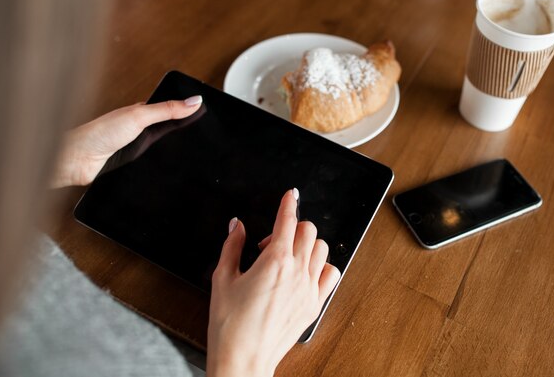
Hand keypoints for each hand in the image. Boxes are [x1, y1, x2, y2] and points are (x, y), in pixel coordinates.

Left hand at [51, 96, 202, 187]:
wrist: (76, 160)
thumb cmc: (98, 134)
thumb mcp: (139, 117)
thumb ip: (166, 110)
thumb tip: (194, 101)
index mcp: (141, 113)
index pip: (170, 111)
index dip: (188, 112)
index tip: (207, 113)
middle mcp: (139, 130)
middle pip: (169, 132)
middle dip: (184, 134)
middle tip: (205, 136)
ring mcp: (135, 149)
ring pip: (162, 150)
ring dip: (171, 154)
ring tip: (191, 155)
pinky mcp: (132, 166)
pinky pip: (152, 166)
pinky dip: (160, 168)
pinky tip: (168, 171)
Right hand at [207, 189, 340, 376]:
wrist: (243, 358)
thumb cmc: (230, 324)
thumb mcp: (223, 278)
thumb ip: (232, 246)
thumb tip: (236, 226)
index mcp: (275, 261)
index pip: (287, 220)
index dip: (289, 203)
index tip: (291, 195)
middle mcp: (297, 272)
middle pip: (308, 231)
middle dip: (293, 227)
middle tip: (273, 241)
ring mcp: (309, 288)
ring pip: (322, 249)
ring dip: (307, 244)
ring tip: (288, 256)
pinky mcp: (315, 305)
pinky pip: (331, 274)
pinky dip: (321, 267)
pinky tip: (305, 272)